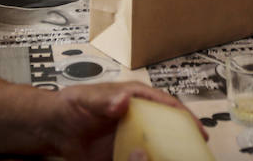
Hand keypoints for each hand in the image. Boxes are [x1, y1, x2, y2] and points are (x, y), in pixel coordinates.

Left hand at [52, 81, 204, 160]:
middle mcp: (141, 116)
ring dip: (168, 152)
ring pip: (158, 145)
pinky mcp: (125, 153)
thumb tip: (124, 100)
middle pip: (169, 125)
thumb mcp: (86, 99)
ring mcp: (134, 136)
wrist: (55, 128)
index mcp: (137, 98)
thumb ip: (104, 100)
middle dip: (184, 136)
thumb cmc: (72, 105)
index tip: (196, 128)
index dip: (183, 115)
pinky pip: (141, 159)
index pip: (166, 104)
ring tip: (181, 159)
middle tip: (197, 148)